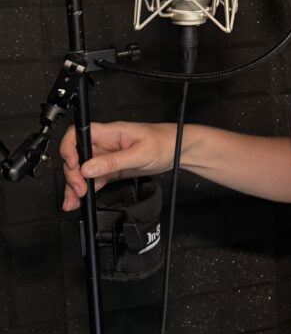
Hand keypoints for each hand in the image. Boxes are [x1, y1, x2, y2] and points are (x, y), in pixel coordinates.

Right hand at [59, 121, 175, 211]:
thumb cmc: (164, 142)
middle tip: (79, 190)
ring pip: (83, 170)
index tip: (72, 167)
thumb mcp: (139, 153)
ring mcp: (108, 156)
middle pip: (77, 156)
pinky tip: (82, 199)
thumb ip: (113, 161)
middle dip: (73, 174)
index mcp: (110, 132)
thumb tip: (88, 167)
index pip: (78, 135)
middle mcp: (106, 143)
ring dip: (75, 185)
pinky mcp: (113, 168)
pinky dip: (86, 189)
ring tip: (74, 201)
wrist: (179, 150)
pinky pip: (94, 178)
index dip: (69, 150)